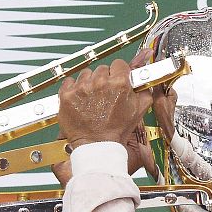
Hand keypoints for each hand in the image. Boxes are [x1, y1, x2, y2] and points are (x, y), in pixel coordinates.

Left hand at [52, 49, 155, 186]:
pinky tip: (80, 100)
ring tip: (92, 99)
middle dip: (104, 79)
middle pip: (102, 69)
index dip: (119, 73)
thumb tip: (144, 79)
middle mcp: (100, 82)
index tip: (116, 81)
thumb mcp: (138, 111)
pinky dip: (73, 89)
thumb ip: (144, 91)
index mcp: (119, 83)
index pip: (119, 64)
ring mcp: (81, 87)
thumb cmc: (116, 131)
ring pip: (86, 74)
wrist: (97, 146)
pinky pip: (69, 82)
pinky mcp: (67, 94)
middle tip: (104, 95)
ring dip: (89, 83)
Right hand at [152, 84, 177, 141]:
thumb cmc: (165, 116)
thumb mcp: (159, 99)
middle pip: (159, 88)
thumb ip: (157, 88)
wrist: (165, 128)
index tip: (150, 83)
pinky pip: (155, 101)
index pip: (163, 82)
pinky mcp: (162, 107)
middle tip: (149, 94)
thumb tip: (155, 77)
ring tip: (149, 100)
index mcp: (172, 93)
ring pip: (156, 95)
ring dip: (151, 97)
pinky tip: (149, 105)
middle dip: (153, 90)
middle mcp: (170, 97)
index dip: (155, 82)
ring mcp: (166, 102)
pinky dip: (151, 102)